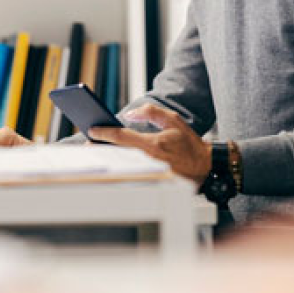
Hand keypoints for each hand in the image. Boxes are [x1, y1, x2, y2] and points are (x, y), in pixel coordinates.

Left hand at [88, 104, 210, 183]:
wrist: (205, 166)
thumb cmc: (189, 142)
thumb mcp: (173, 120)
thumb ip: (150, 112)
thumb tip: (129, 114)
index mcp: (153, 144)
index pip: (121, 137)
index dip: (104, 133)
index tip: (92, 129)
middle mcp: (149, 160)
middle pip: (117, 153)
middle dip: (100, 147)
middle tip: (88, 142)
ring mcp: (149, 172)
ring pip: (121, 163)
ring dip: (107, 156)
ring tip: (95, 149)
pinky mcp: (151, 179)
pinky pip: (131, 171)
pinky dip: (119, 165)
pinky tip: (111, 159)